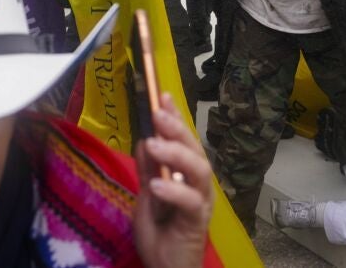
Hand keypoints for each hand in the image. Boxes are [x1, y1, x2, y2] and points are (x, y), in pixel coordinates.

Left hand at [134, 93, 212, 267]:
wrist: (165, 266)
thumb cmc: (160, 231)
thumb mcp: (147, 194)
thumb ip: (147, 169)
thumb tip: (145, 138)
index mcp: (185, 174)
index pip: (182, 139)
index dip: (175, 116)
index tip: (162, 95)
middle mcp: (197, 184)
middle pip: (194, 149)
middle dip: (177, 128)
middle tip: (158, 113)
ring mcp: (200, 202)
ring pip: (199, 170)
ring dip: (177, 154)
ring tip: (154, 145)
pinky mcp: (197, 222)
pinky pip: (191, 202)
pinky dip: (174, 191)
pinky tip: (157, 185)